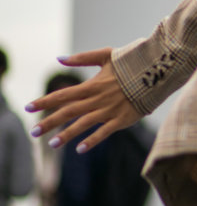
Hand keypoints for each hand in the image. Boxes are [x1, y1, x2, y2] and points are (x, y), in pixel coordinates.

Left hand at [25, 49, 140, 152]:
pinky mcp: (123, 118)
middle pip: (68, 112)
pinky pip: (105, 131)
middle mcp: (98, 99)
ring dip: (67, 134)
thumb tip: (59, 58)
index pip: (63, 95)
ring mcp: (110, 110)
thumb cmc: (132, 62)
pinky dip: (92, 140)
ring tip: (52, 144)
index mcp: (92, 85)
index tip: (29, 108)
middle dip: (49, 122)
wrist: (159, 70)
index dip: (45, 101)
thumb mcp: (106, 55)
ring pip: (83, 124)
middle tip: (33, 132)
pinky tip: (80, 149)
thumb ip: (82, 58)